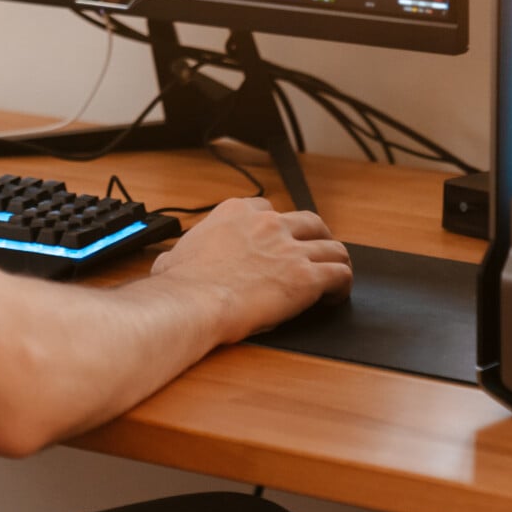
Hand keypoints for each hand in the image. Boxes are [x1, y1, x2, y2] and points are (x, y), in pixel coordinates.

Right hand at [149, 198, 350, 343]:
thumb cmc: (181, 285)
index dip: (278, 228)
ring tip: (332, 276)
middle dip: (315, 238)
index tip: (278, 243)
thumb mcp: (175, 255)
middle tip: (314, 255)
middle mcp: (267, 224)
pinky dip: (342, 285)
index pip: (269, 209)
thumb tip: (169, 261)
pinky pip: (340, 274)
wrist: (194, 302)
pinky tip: (336, 296)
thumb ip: (180, 252)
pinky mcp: (306, 276)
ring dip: (334, 261)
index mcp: (236, 213)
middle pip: (309, 222)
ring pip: (332, 247)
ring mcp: (289, 248)